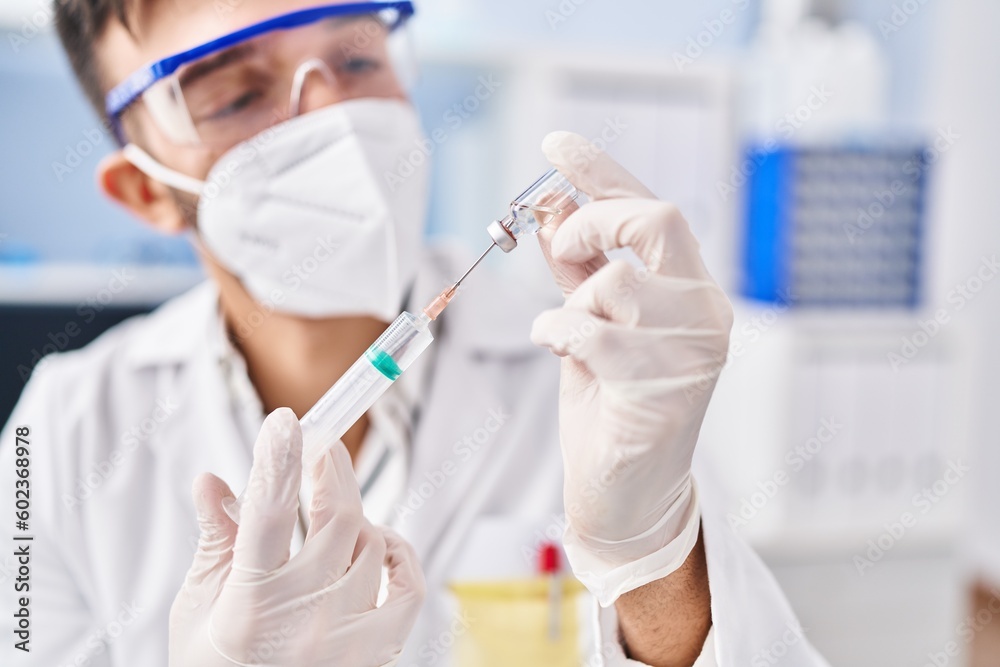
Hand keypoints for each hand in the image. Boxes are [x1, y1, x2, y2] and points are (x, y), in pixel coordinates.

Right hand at [170, 408, 424, 665]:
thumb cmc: (214, 663)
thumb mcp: (196, 608)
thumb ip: (215, 540)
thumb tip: (212, 479)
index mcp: (248, 603)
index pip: (266, 515)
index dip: (279, 460)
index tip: (286, 421)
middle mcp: (302, 619)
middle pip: (337, 516)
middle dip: (330, 468)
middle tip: (321, 443)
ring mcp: (345, 638)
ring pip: (373, 542)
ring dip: (355, 515)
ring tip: (330, 515)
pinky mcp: (375, 652)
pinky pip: (408, 585)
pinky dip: (399, 555)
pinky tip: (379, 544)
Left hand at [530, 132, 733, 605]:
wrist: (627, 489)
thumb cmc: (610, 403)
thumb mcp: (589, 321)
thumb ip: (576, 268)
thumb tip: (550, 207)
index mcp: (689, 288)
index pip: (650, 207)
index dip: (602, 170)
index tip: (556, 144)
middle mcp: (704, 311)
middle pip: (658, 221)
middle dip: (594, 221)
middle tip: (562, 246)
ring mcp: (692, 350)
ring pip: (617, 282)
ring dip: (575, 303)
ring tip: (569, 334)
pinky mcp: (665, 389)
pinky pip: (592, 333)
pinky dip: (558, 333)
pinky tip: (558, 351)